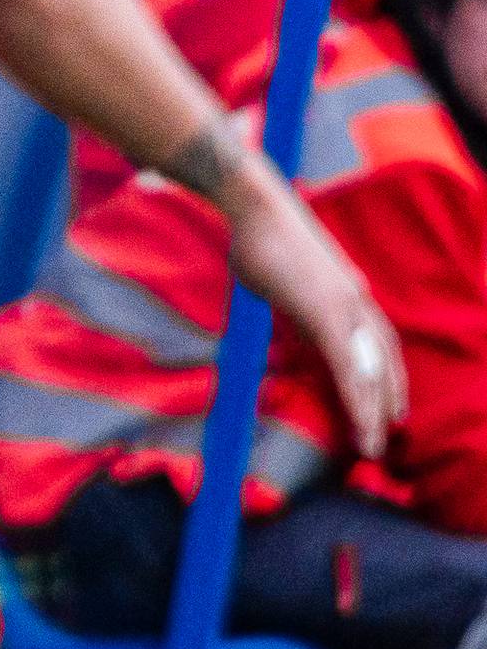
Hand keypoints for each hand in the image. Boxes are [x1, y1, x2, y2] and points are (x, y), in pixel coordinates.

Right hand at [224, 157, 405, 457]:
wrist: (255, 205)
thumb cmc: (260, 234)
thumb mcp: (288, 276)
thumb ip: (299, 301)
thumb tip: (295, 315)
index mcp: (349, 290)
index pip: (379, 341)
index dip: (388, 374)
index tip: (391, 403)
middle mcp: (356, 300)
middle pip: (383, 359)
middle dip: (387, 399)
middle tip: (388, 433)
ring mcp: (344, 306)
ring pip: (370, 370)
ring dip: (373, 410)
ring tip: (372, 443)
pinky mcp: (326, 314)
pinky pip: (349, 366)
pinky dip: (357, 397)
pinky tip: (359, 420)